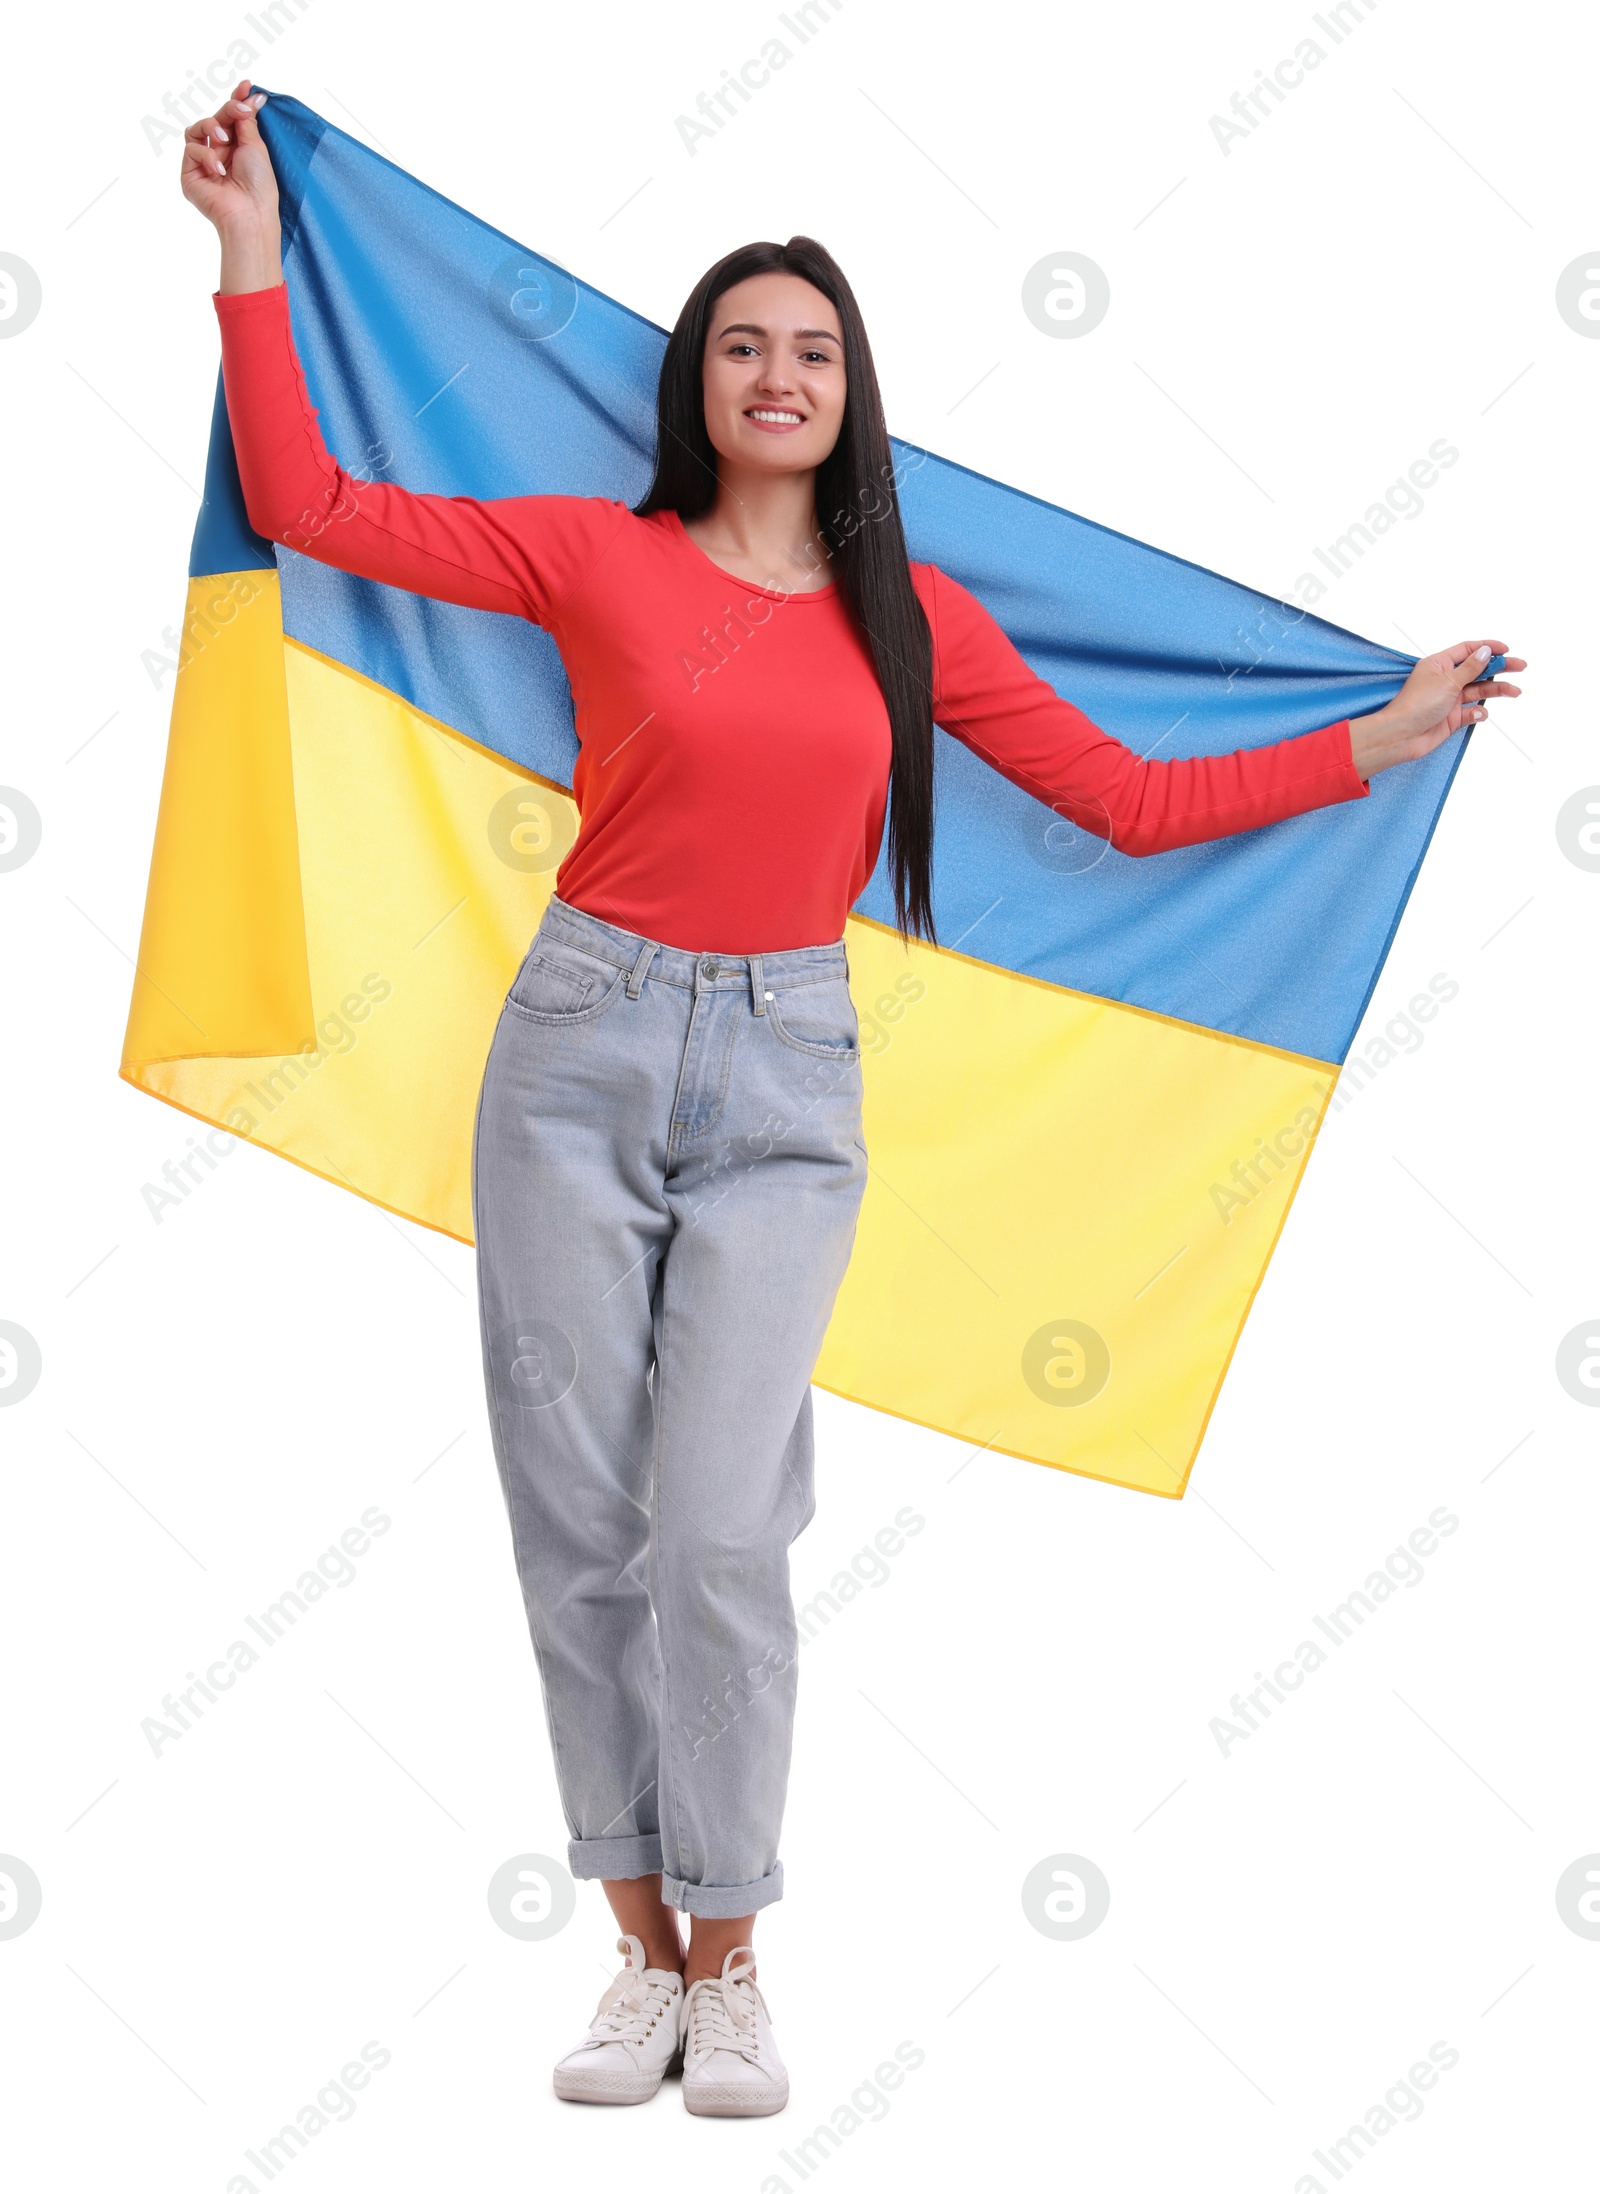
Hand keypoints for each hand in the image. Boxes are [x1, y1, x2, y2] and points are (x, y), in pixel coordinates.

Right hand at [181, 80, 282, 291]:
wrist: (249, 213)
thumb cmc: (259, 186)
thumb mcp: (256, 146)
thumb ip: (247, 120)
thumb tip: (252, 96)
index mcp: (238, 148)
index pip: (232, 118)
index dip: (237, 101)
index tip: (246, 86)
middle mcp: (220, 153)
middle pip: (215, 118)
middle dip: (227, 111)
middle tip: (240, 110)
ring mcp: (203, 163)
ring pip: (197, 128)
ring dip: (212, 128)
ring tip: (225, 141)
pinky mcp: (190, 173)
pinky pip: (192, 148)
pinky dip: (206, 155)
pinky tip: (219, 169)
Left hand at [1348, 639, 1525, 778]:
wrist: (1402, 736)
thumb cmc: (1416, 705)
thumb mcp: (1448, 681)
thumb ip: (1471, 668)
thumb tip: (1486, 651)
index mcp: (1439, 664)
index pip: (1468, 650)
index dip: (1488, 647)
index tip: (1507, 649)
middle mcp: (1445, 679)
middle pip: (1478, 669)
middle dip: (1500, 668)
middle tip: (1520, 666)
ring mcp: (1449, 699)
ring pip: (1479, 690)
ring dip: (1497, 690)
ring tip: (1515, 692)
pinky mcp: (1451, 718)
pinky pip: (1471, 712)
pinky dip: (1478, 712)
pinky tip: (1478, 714)